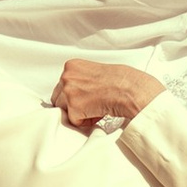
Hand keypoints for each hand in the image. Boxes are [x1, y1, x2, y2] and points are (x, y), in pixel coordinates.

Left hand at [50, 58, 165, 133]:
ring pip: (65, 110)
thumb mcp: (94, 71)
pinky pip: (75, 121)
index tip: (87, 96)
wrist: (128, 89)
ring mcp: (68, 91)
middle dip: (72, 105)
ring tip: (96, 106)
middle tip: (91, 103)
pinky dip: (86, 121)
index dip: (74, 95)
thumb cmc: (119, 80)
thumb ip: (80, 79)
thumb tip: (74, 91)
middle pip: (58, 99)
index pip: (61, 86)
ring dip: (79, 113)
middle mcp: (66, 77)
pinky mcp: (73, 107)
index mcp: (71, 66)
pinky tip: (98, 111)